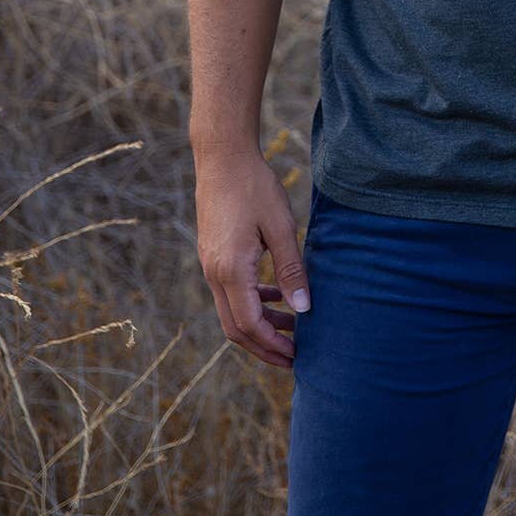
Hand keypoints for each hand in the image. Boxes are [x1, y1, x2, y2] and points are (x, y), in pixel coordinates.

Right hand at [194, 147, 310, 369]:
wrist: (222, 157)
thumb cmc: (254, 186)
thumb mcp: (280, 226)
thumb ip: (291, 269)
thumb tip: (304, 309)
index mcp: (230, 270)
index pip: (250, 324)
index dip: (273, 345)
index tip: (298, 356)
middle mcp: (214, 274)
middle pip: (236, 328)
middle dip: (265, 347)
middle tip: (295, 357)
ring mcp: (211, 265)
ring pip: (232, 312)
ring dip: (260, 324)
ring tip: (294, 326)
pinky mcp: (214, 256)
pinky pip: (231, 292)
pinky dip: (253, 301)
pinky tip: (276, 294)